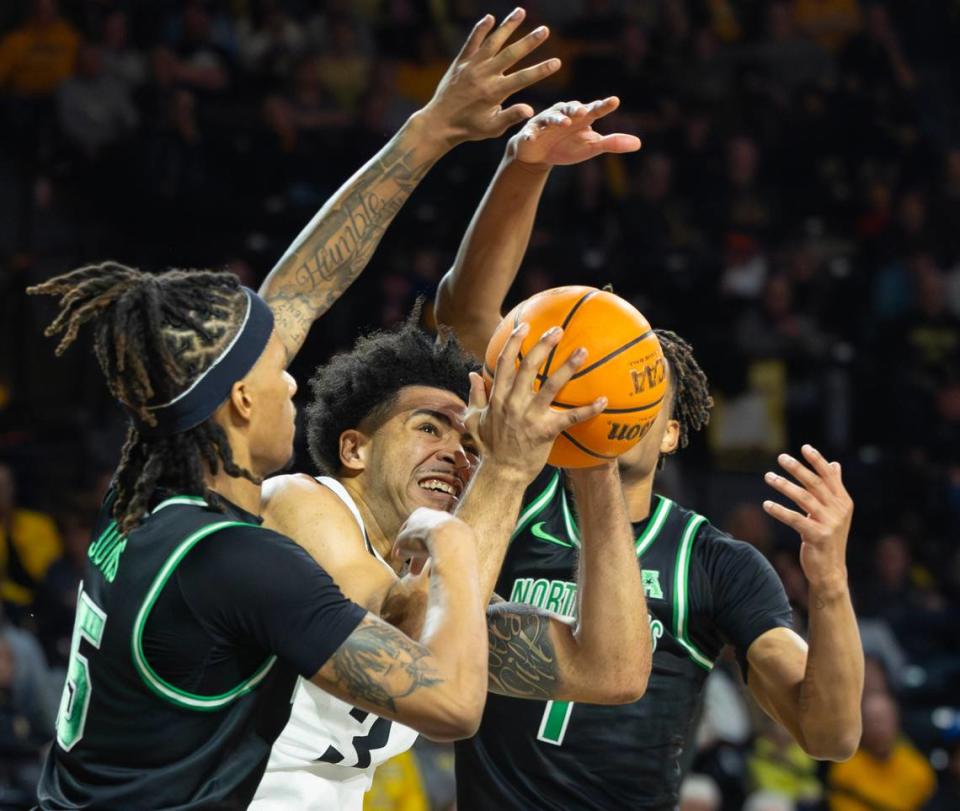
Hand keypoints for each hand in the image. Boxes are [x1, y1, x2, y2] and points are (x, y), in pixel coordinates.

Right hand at [393, 507, 474, 572]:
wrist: (449, 538)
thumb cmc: (422, 538)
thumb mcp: (404, 543)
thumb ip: (400, 547)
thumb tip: (398, 554)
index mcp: (420, 513)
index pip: (408, 531)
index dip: (402, 546)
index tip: (400, 558)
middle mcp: (436, 515)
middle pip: (424, 538)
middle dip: (417, 556)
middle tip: (414, 572)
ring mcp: (451, 524)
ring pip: (437, 544)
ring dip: (431, 558)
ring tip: (427, 574)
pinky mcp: (463, 535)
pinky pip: (450, 548)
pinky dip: (443, 558)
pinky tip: (440, 568)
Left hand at [419, 8, 560, 146]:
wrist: (439, 123)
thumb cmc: (469, 128)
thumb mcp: (492, 128)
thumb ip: (511, 116)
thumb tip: (530, 109)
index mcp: (494, 92)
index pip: (523, 78)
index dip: (541, 70)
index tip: (557, 62)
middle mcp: (484, 75)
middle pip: (511, 54)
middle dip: (529, 42)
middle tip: (545, 30)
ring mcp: (471, 66)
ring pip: (493, 42)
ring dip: (508, 26)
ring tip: (521, 12)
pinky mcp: (460, 62)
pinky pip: (471, 42)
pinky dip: (480, 29)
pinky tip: (490, 18)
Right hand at [465, 322, 606, 481]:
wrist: (501, 473)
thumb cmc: (489, 447)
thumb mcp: (474, 419)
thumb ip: (475, 395)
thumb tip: (472, 374)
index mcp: (498, 397)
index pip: (505, 362)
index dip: (514, 342)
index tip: (525, 326)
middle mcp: (513, 403)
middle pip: (529, 366)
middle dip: (543, 345)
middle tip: (558, 330)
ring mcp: (530, 417)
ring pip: (551, 386)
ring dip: (567, 367)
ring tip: (582, 351)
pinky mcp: (546, 431)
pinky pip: (570, 417)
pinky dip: (588, 409)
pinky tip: (603, 400)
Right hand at [507, 98, 640, 166]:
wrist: (539, 155)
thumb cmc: (568, 146)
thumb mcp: (591, 147)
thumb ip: (612, 143)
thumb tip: (639, 144)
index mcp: (581, 117)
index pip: (595, 109)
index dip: (604, 106)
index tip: (614, 102)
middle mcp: (564, 115)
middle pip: (570, 108)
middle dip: (575, 108)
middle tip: (583, 110)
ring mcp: (546, 122)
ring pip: (551, 117)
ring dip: (557, 119)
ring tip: (564, 122)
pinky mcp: (530, 133)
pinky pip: (530, 133)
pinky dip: (530, 135)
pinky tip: (531, 138)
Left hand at [763, 445, 853, 589]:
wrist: (830, 570)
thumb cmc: (828, 537)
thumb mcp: (834, 511)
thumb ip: (834, 488)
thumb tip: (835, 464)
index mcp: (843, 501)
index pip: (830, 476)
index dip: (817, 460)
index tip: (804, 447)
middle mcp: (839, 510)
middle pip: (815, 484)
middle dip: (798, 468)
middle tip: (781, 457)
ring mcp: (830, 524)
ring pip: (804, 499)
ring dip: (784, 486)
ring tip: (768, 476)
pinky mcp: (818, 536)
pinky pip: (795, 519)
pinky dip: (780, 511)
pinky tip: (766, 504)